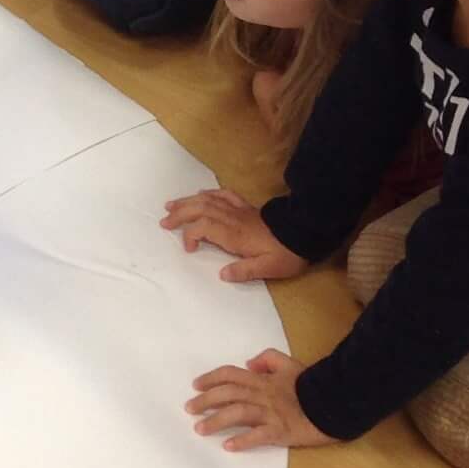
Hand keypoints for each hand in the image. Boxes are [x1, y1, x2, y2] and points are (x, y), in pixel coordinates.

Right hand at [160, 189, 307, 282]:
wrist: (305, 232)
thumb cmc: (286, 254)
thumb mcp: (268, 268)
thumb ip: (244, 271)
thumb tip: (222, 274)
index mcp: (234, 235)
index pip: (203, 227)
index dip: (190, 235)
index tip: (189, 249)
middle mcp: (232, 219)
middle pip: (200, 209)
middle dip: (179, 213)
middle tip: (163, 221)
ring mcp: (238, 210)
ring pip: (208, 200)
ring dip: (187, 202)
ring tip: (170, 205)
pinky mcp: (246, 207)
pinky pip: (225, 195)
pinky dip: (210, 193)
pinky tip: (201, 194)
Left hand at [189, 351, 336, 451]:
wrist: (337, 401)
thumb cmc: (313, 384)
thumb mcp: (291, 364)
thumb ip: (269, 359)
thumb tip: (249, 363)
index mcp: (263, 380)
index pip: (230, 375)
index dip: (210, 378)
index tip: (195, 386)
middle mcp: (262, 395)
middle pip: (227, 394)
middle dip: (204, 401)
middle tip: (189, 409)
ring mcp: (271, 413)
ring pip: (237, 414)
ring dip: (215, 421)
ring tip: (199, 429)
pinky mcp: (281, 431)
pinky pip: (259, 436)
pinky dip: (242, 441)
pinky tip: (228, 446)